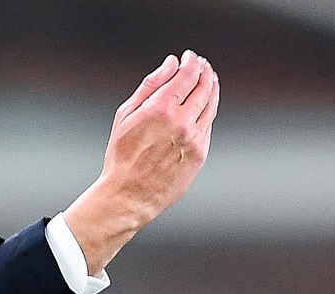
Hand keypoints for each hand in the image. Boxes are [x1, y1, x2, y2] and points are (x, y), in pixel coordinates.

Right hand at [62, 50, 219, 274]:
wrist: (128, 195)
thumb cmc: (122, 156)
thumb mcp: (126, 114)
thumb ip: (151, 85)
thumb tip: (170, 64)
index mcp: (162, 108)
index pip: (188, 74)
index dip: (192, 62)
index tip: (190, 57)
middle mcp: (182, 122)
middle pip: (205, 86)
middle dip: (205, 72)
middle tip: (203, 66)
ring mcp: (194, 140)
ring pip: (211, 106)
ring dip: (212, 89)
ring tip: (209, 81)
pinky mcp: (200, 155)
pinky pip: (208, 126)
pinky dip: (208, 111)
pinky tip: (204, 107)